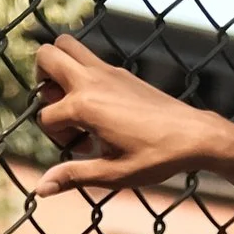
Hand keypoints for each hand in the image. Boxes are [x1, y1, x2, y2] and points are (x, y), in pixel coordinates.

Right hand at [34, 34, 225, 198]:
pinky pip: (88, 58)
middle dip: (41, 80)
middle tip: (59, 107)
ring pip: (66, 44)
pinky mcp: (120, 71)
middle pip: (46, 55)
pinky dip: (81, 73)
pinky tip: (98, 105)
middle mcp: (91, 80)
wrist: (193, 135)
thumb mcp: (113, 174)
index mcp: (85, 106)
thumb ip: (73, 176)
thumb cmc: (155, 157)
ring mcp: (106, 70)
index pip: (47, 116)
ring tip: (73, 100)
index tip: (83, 150)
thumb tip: (40, 189)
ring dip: (59, 67)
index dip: (57, 138)